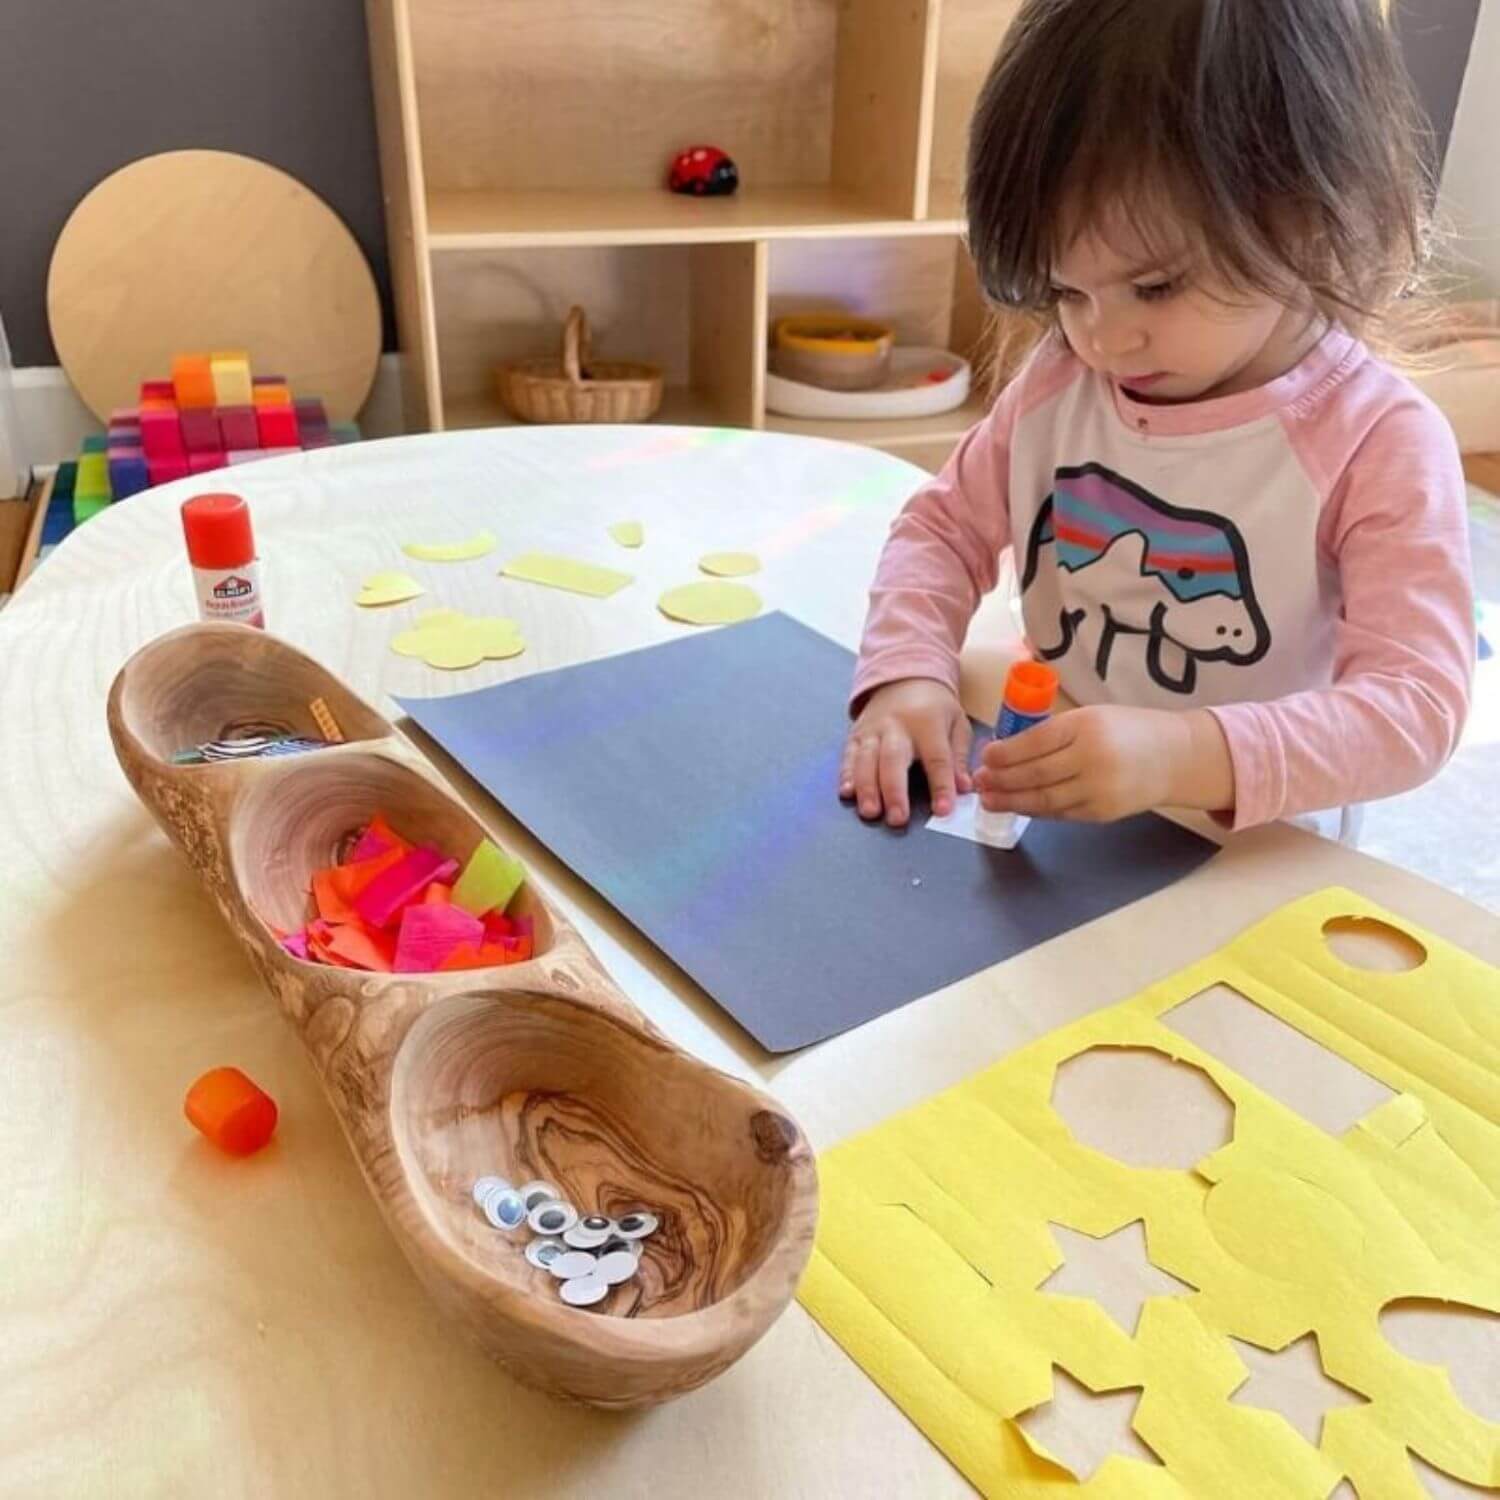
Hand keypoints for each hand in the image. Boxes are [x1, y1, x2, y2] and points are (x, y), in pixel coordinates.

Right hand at [840, 678, 972, 825]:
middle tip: (898, 819)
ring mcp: (872, 730)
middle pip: (893, 760)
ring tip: (870, 812)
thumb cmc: (935, 707)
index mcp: (928, 723)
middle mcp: (896, 726)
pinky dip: (846, 775)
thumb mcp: (957, 724)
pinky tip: (847, 793)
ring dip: (867, 787)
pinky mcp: (856, 735)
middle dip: (894, 791)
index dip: (940, 785)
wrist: (903, 678)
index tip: (943, 810)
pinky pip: (848, 756)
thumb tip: (964, 787)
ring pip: (866, 759)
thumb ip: (960, 757)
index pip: (936, 758)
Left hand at [973, 705, 1233, 821]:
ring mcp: (1099, 789)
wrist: (1175, 757)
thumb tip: (1006, 751)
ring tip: (989, 799)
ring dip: (1011, 801)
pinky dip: (1036, 810)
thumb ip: (1054, 733)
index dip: (1004, 753)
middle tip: (978, 782)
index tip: (984, 756)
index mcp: (1086, 727)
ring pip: (1044, 799)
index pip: (1034, 743)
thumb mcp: (1091, 717)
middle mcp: (1092, 758)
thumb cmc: (1126, 730)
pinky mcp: (1102, 812)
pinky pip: (1060, 813)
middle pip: (1035, 774)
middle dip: (1001, 780)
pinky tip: (1018, 805)